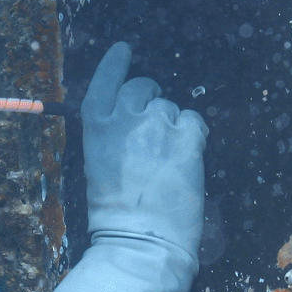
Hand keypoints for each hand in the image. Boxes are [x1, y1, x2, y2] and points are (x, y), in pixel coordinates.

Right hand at [33, 42, 207, 291]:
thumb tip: (139, 120)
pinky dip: (193, 136)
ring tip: (166, 162)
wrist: (139, 242)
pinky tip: (185, 161)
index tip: (123, 49)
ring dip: (172, 126)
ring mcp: (157, 125)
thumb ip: (115, 137)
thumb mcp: (101, 167)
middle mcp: (125, 118)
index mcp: (96, 128)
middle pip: (143, 89)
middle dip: (150, 100)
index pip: (106, 81)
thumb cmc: (115, 218)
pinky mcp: (187, 138)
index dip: (115, 63)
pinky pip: (195, 121)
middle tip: (154, 130)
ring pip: (171, 108)